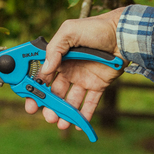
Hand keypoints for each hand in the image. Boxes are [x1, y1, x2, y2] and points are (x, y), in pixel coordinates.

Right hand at [30, 7, 127, 128]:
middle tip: (48, 116)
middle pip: (55, 93)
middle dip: (49, 106)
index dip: (35, 89)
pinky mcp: (98, 85)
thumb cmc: (96, 28)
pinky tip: (78, 125)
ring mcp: (84, 79)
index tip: (31, 101)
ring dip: (64, 113)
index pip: (43, 76)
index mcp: (59, 58)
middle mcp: (70, 70)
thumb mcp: (70, 31)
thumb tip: (45, 69)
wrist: (123, 34)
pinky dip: (85, 115)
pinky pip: (90, 103)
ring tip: (61, 123)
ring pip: (70, 101)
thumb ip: (54, 48)